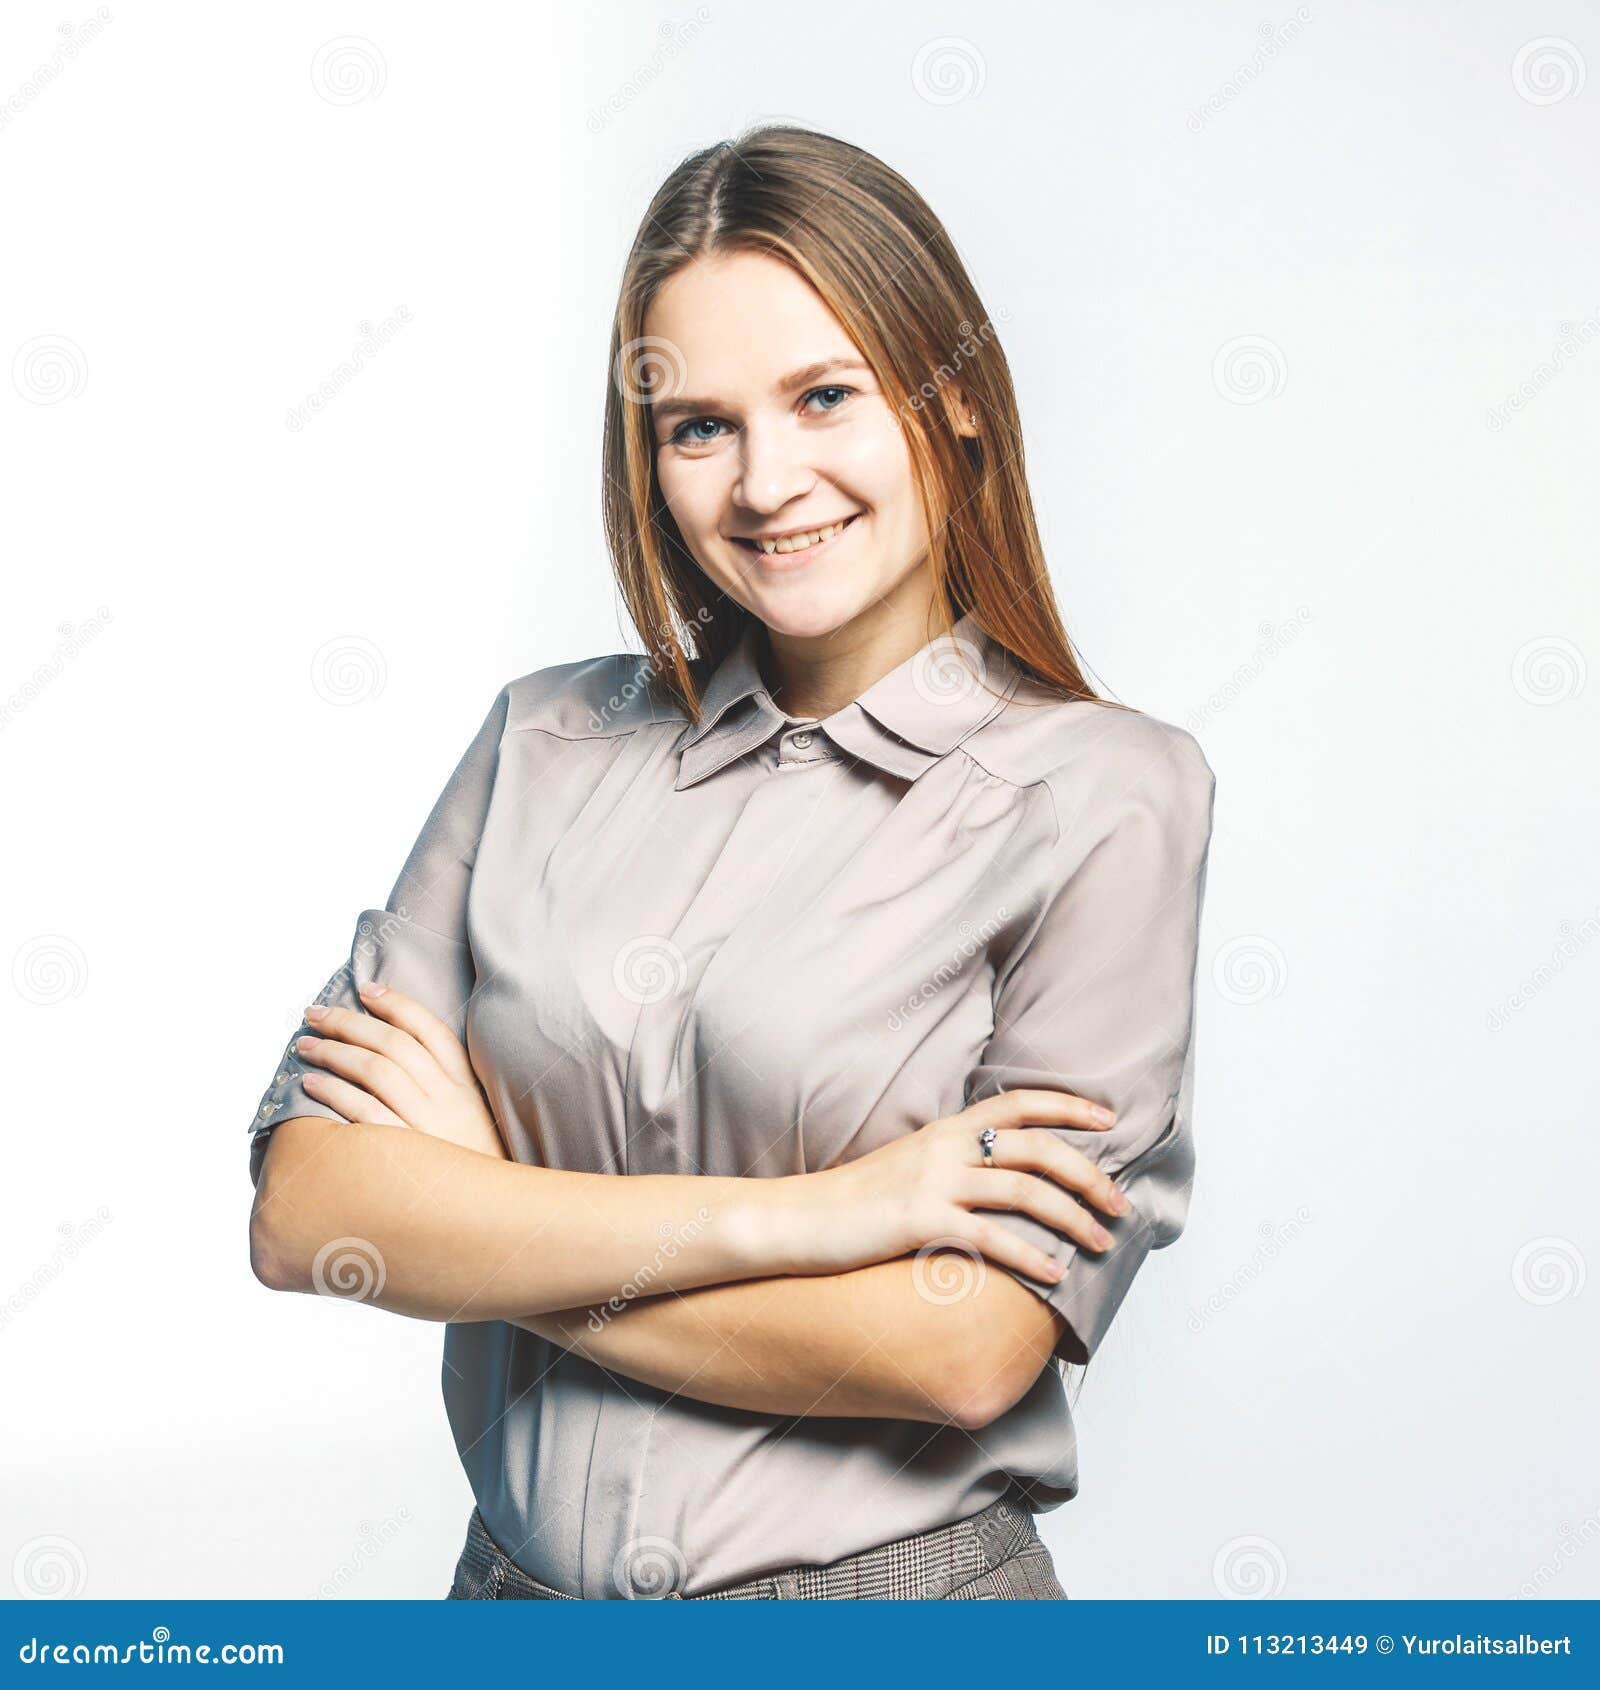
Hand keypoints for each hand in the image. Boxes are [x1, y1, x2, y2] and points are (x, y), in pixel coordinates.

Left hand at [294, 981, 508, 1160]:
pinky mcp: (406, 1155)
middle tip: (315, 1013)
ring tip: (305, 1045)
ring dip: (334, 1052)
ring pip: (376, 1071)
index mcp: (465, 1086)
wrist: (488, 1218)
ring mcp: (428, 1126)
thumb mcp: (471, 1121)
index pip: (431, 1029)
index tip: (366, 989)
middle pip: (394, 1044)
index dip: (397, 1004)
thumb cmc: (470, 1169)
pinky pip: (362, 1112)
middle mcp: (449, 1100)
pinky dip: (333, 1092)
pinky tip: (310, 1084)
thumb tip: (395, 1055)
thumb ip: (444, 1089)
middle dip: (350, 1023)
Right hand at [793, 1090, 1127, 1282]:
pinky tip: (1055, 1275)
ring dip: (1073, 1217)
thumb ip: (951, 1161)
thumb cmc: (852, 1202)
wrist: (795, 1219)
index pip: (1019, 1101)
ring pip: (1025, 1190)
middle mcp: (946, 1147)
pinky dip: (1032, 1256)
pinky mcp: (920, 1219)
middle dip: (1088, 1174)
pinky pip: (992, 1236)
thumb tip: (995, 1174)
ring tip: (1101, 1243)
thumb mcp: (907, 1165)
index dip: (1069, 1106)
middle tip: (1120, 1202)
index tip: (1109, 1118)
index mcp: (945, 1129)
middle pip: (1037, 1146)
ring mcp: (934, 1181)